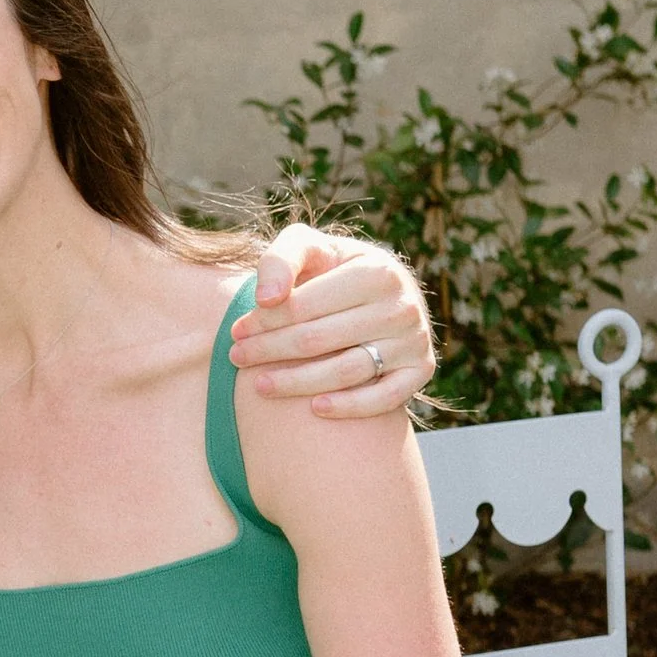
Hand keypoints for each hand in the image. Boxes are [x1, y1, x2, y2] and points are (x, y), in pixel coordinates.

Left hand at [232, 224, 432, 416]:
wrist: (379, 293)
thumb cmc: (333, 269)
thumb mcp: (309, 247)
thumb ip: (281, 259)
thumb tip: (267, 298)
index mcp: (376, 270)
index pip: (305, 305)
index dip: (264, 321)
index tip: (235, 332)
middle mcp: (402, 305)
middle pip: (319, 340)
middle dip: (269, 351)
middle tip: (236, 358)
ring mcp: (414, 340)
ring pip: (346, 372)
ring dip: (296, 383)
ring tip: (259, 385)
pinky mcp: (421, 370)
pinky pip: (384, 399)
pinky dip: (349, 407)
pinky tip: (314, 409)